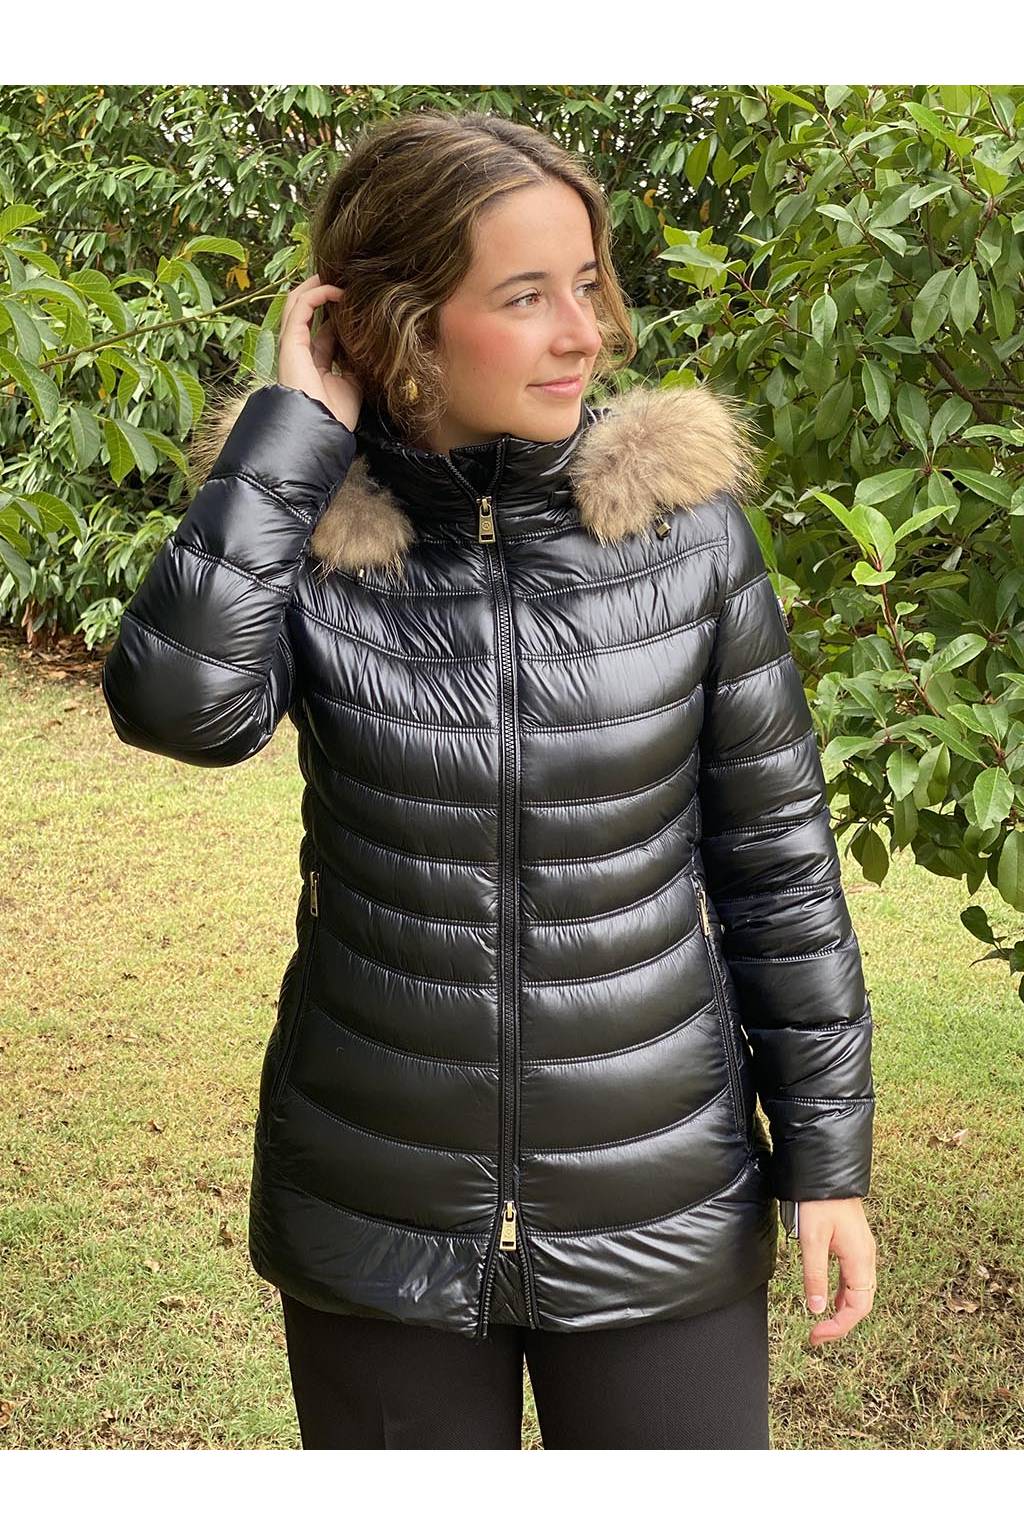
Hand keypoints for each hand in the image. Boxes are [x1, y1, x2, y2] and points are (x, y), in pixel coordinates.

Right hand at [277, 272, 362, 431]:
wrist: (323, 427)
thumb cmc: (337, 413)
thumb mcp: (353, 382)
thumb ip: (354, 361)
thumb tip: (364, 343)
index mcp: (314, 362)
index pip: (323, 329)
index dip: (338, 312)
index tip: (357, 300)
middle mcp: (300, 350)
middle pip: (306, 310)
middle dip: (322, 291)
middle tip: (344, 277)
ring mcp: (293, 344)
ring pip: (297, 302)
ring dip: (317, 284)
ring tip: (337, 273)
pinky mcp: (291, 340)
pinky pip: (300, 306)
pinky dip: (317, 293)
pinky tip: (336, 291)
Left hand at [796, 1197, 876, 1345]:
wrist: (828, 1172)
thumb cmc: (820, 1202)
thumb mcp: (812, 1240)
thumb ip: (815, 1275)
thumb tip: (816, 1309)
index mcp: (860, 1260)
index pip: (858, 1307)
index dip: (839, 1326)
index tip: (817, 1335)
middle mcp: (866, 1258)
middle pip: (861, 1303)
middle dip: (840, 1323)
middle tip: (816, 1335)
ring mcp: (862, 1251)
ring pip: (859, 1291)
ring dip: (842, 1310)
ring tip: (822, 1323)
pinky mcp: (854, 1244)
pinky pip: (853, 1278)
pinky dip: (843, 1294)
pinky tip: (830, 1298)